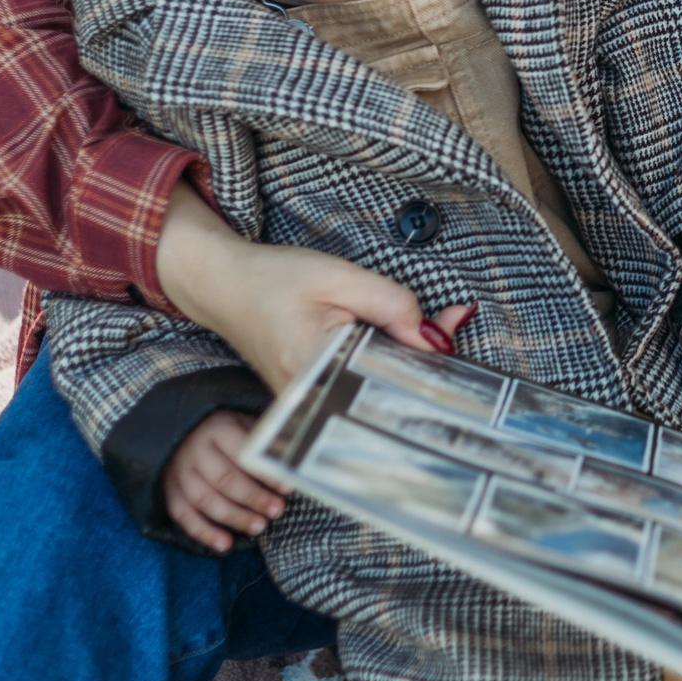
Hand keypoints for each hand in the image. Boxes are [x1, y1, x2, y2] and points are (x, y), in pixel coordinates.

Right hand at [155, 184, 475, 390]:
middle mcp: (308, 397)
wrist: (223, 285)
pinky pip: (356, 390)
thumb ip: (391, 304)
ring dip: (404, 370)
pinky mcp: (309, 398)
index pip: (387, 380)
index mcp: (313, 366)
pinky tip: (403, 354)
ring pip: (371, 394)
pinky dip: (381, 372)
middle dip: (423, 369)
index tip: (458, 347)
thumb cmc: (273, 277)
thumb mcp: (338, 277)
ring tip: (436, 343)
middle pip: (383, 394)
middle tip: (453, 333)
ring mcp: (306, 403)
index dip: (428, 366)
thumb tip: (435, 338)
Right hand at [164, 410, 286, 553]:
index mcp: (217, 428)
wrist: (183, 432)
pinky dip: (203, 532)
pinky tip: (224, 544)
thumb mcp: (243, 423)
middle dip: (253, 498)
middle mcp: (194, 449)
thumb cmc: (225, 431)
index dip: (265, 472)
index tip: (287, 487)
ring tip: (259, 527)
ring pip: (205, 499)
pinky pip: (183, 515)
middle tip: (277, 511)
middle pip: (225, 479)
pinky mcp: (169, 490)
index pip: (243, 453)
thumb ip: (263, 439)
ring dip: (234, 517)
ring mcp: (179, 471)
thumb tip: (294, 457)